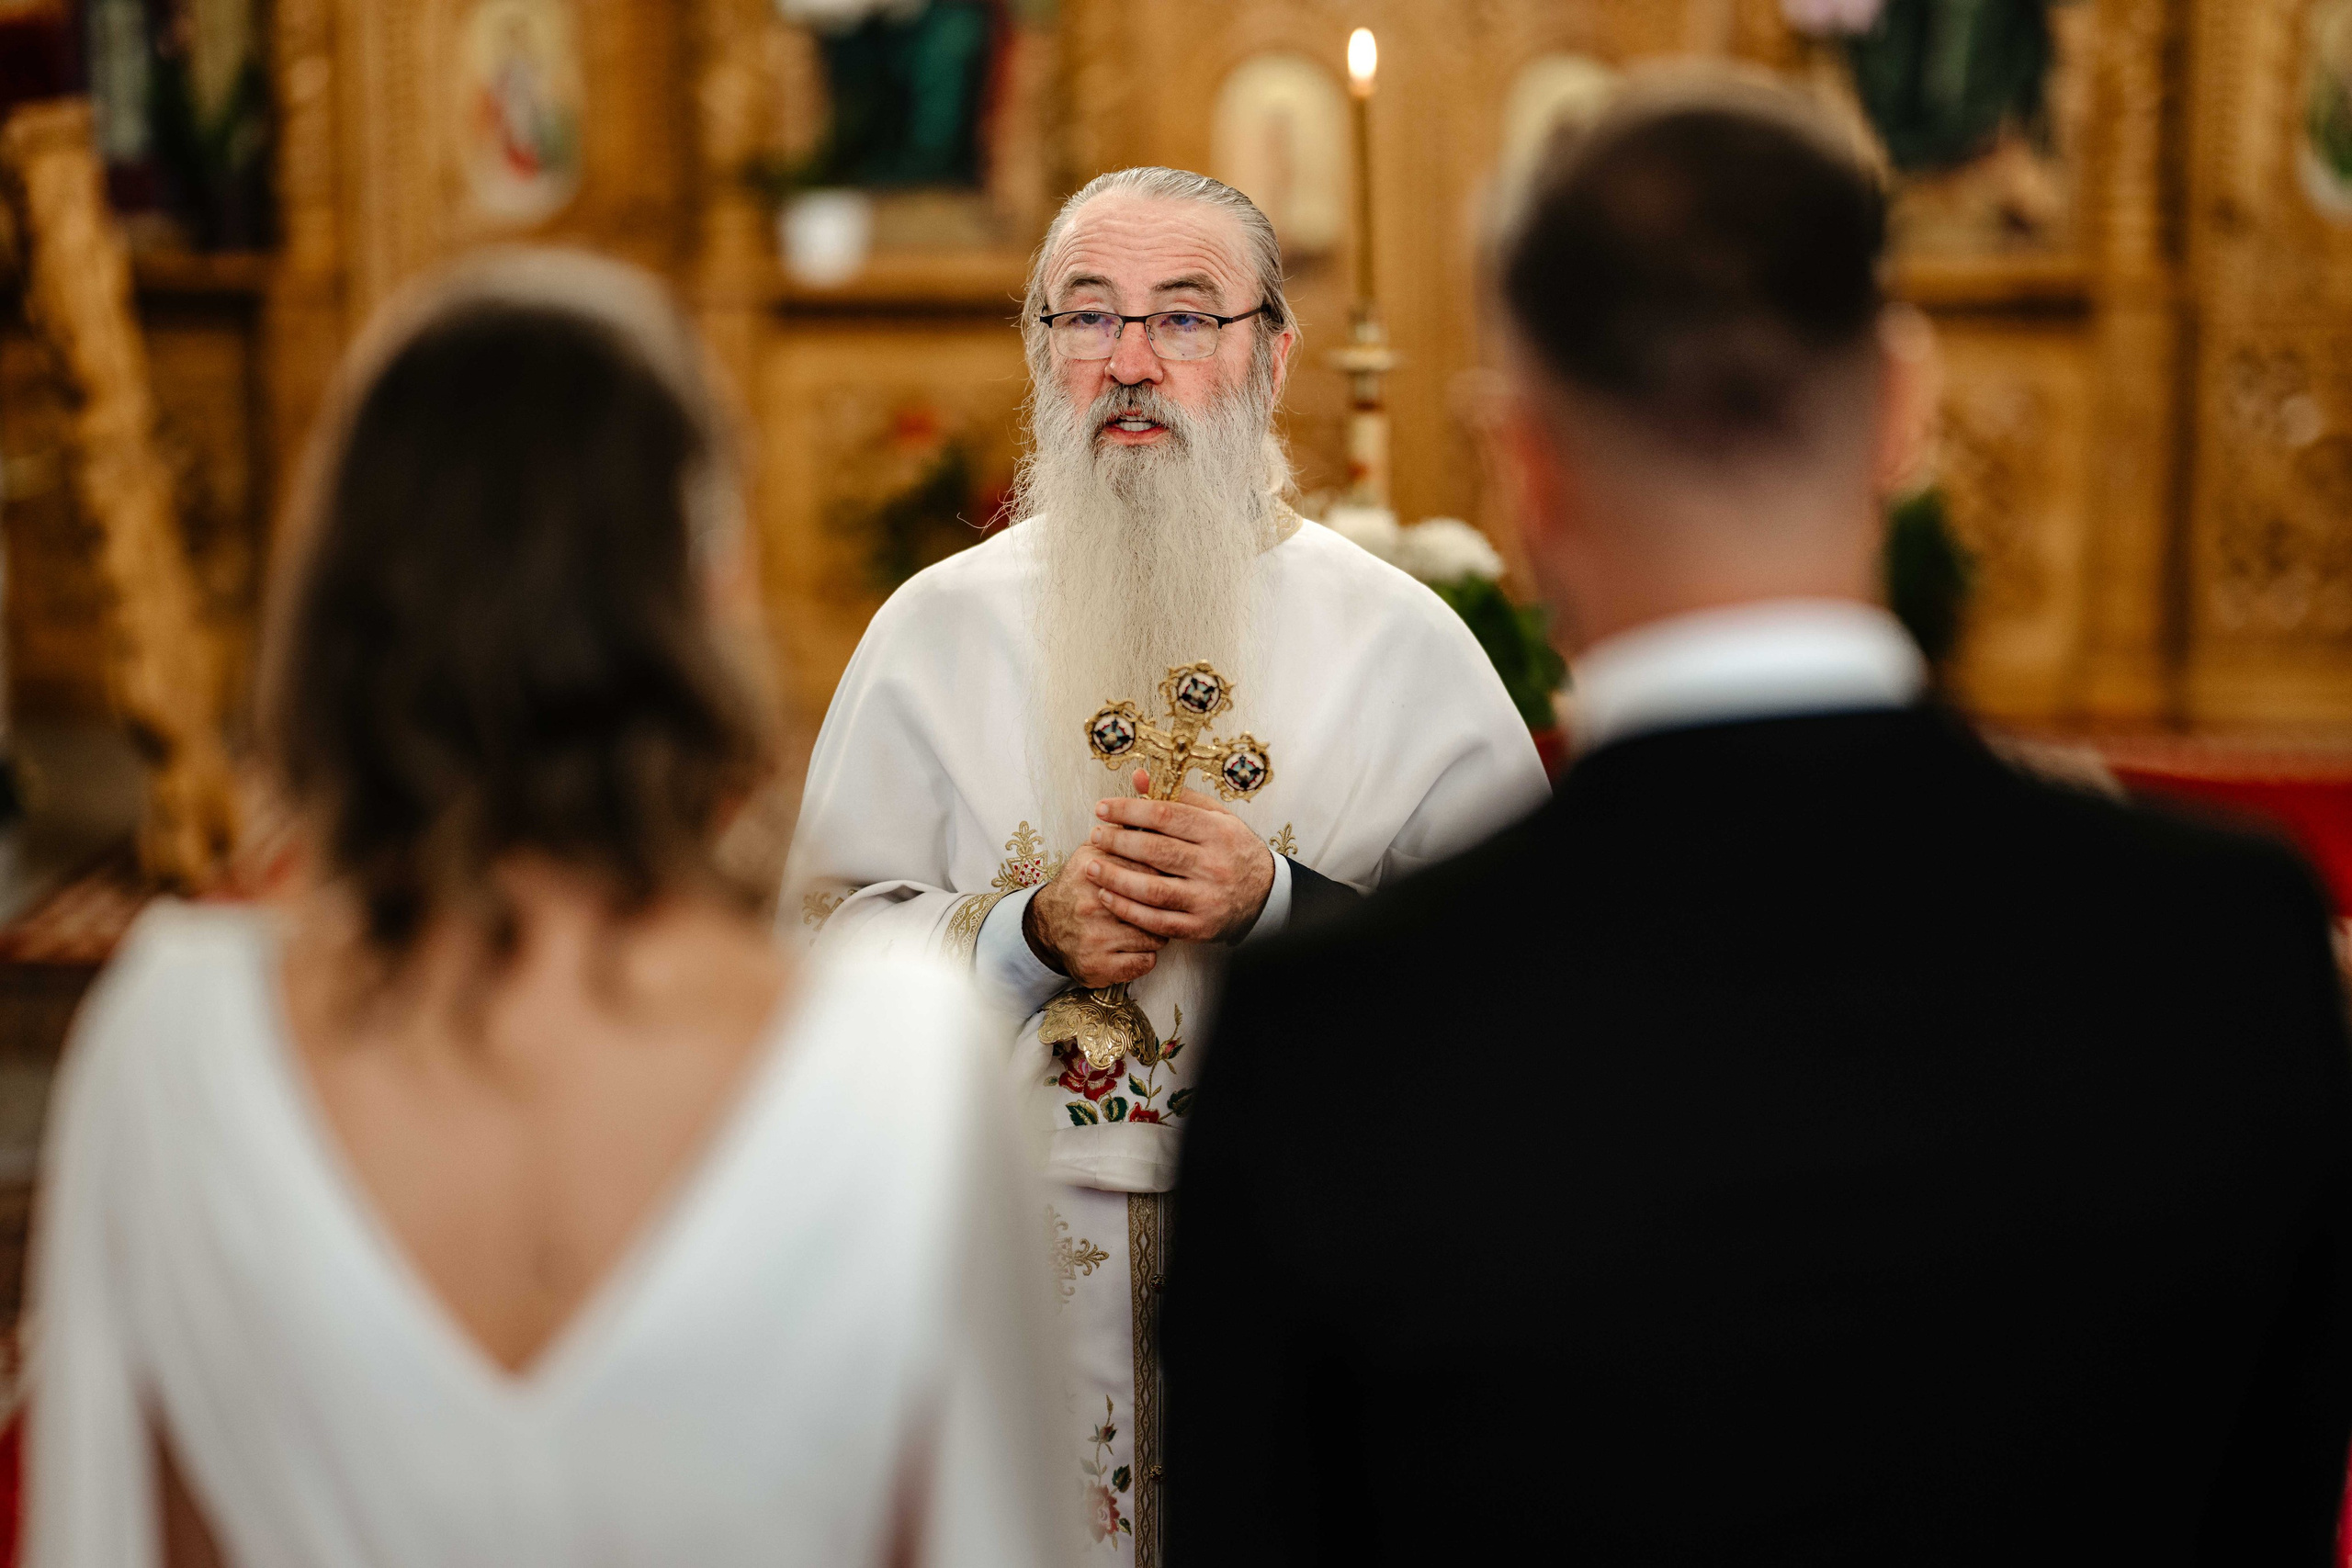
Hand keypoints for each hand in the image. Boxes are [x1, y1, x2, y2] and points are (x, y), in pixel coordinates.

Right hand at [1027, 843, 1166, 986]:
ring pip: (1155, 935)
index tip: (1169, 877)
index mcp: (1091, 870)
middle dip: (1166, 903)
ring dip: (1158, 931)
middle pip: (1155, 902)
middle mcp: (1091, 904)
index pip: (1148, 869)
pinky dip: (1147, 955)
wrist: (1047, 926)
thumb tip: (1153, 811)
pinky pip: (1145, 962)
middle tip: (1166, 903)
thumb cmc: (1080, 888)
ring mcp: (1095, 938)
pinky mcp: (1098, 966)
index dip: (1164, 874)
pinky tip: (1138, 947)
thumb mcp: (1092, 852)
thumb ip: (1120, 834)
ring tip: (1149, 925)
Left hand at [1084, 767, 1275, 943]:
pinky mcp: (1200, 927)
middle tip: (1094, 835)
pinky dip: (1127, 910)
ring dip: (1116, 877)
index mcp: (1218, 831)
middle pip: (1156, 850)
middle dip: (1118, 841)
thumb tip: (1138, 778)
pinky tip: (1107, 896)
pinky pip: (1157, 921)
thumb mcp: (1216, 817)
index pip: (1166, 815)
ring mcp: (1207, 898)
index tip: (1102, 808)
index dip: (1129, 810)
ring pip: (1153, 889)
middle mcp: (1214, 864)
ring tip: (1091, 866)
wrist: (1266, 895)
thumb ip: (1178, 797)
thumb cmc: (1233, 849)